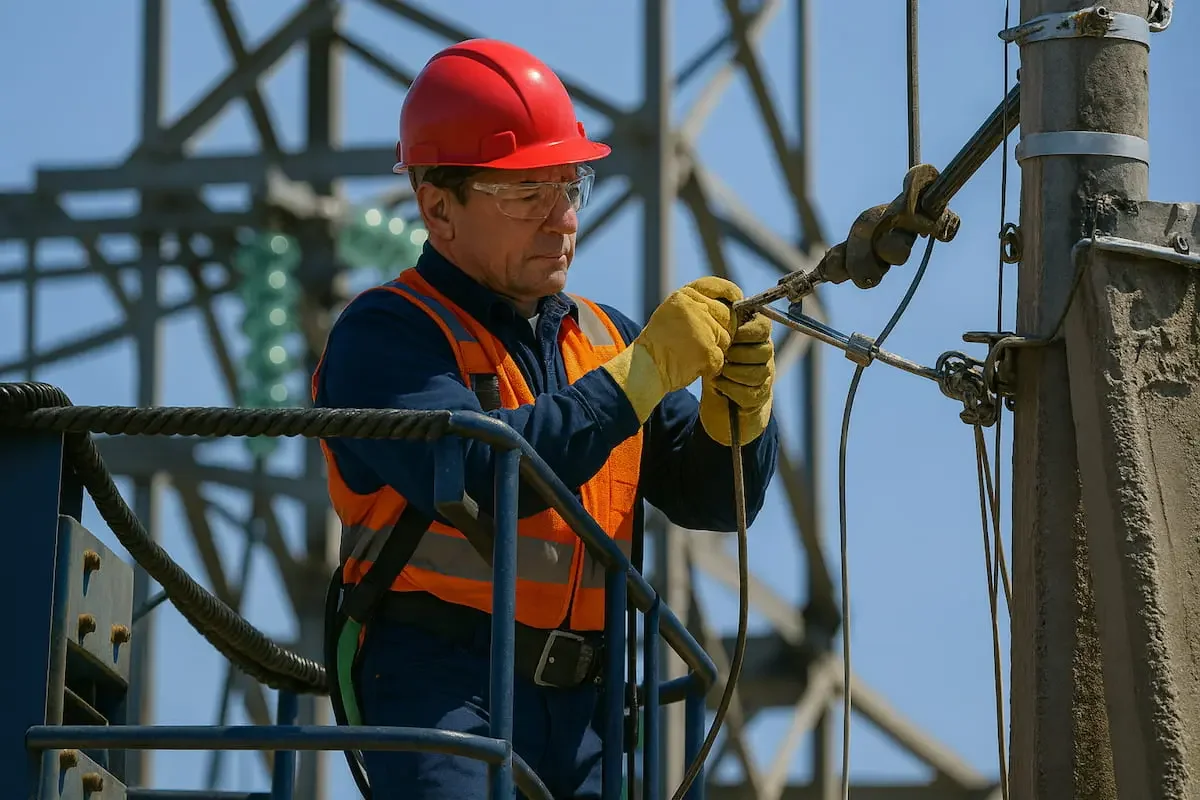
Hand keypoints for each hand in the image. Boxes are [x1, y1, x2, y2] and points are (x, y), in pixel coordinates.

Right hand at [602, 276, 740, 422]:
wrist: (644, 368)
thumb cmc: (659, 345)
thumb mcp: (673, 314)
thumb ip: (697, 306)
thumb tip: (730, 307)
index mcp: (683, 296)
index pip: (715, 285)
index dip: (730, 291)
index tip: (737, 299)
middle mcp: (693, 307)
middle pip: (727, 316)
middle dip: (722, 330)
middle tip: (701, 343)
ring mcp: (701, 328)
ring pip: (726, 338)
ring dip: (716, 350)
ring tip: (693, 355)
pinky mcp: (707, 349)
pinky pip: (721, 358)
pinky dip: (711, 366)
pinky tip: (694, 366)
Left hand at [699, 312, 773, 445]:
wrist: (719, 398)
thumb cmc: (715, 361)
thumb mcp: (714, 339)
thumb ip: (718, 321)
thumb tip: (718, 299)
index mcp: (756, 336)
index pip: (764, 326)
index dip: (748, 330)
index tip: (730, 334)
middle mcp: (765, 355)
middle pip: (764, 350)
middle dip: (739, 353)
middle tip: (722, 355)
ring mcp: (764, 377)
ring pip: (758, 372)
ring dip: (734, 372)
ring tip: (718, 370)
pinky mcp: (758, 398)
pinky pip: (750, 393)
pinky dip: (730, 388)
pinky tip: (718, 384)